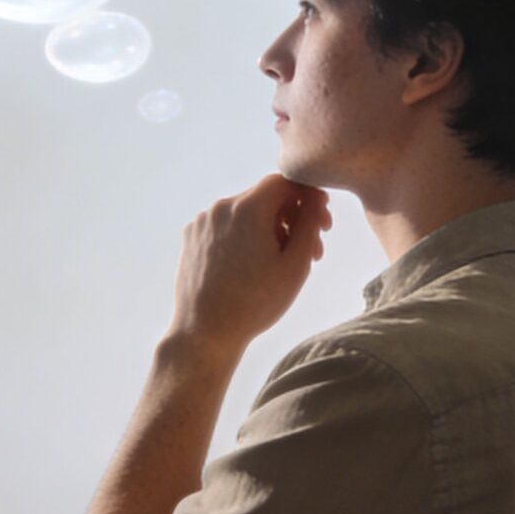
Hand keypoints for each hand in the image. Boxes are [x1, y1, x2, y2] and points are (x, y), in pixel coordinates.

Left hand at [164, 175, 332, 361]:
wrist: (205, 332)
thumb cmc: (255, 303)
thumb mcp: (296, 265)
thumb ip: (309, 223)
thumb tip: (315, 199)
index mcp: (248, 207)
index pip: (287, 181)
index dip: (310, 197)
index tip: (322, 224)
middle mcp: (222, 207)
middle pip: (266, 197)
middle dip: (293, 218)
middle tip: (311, 251)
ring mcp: (203, 221)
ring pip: (246, 212)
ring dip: (269, 229)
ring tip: (281, 263)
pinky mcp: (191, 237)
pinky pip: (226, 226)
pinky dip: (244, 236)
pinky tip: (253, 266)